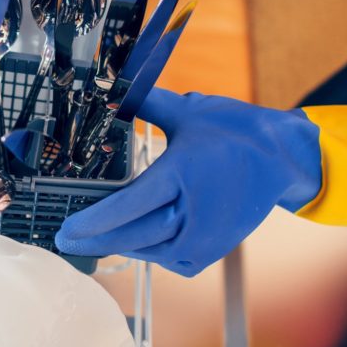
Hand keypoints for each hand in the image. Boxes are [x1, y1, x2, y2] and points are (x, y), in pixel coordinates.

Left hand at [55, 89, 322, 275]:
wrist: (282, 158)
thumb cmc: (235, 131)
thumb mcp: (189, 110)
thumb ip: (146, 101)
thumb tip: (113, 87)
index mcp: (181, 174)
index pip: (128, 206)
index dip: (94, 221)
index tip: (66, 229)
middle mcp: (192, 211)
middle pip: (133, 235)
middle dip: (95, 240)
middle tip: (64, 242)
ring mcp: (205, 236)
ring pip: (150, 251)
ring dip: (119, 247)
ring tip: (90, 240)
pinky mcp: (213, 249)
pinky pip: (171, 260)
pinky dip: (149, 253)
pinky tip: (130, 243)